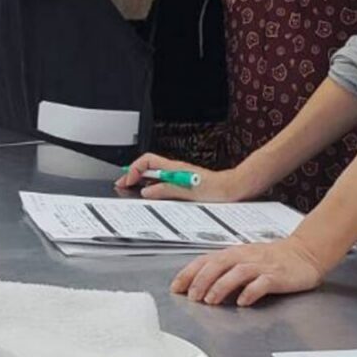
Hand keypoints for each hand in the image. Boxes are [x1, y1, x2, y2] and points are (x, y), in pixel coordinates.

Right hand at [117, 152, 249, 201]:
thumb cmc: (217, 189)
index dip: (134, 169)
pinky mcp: (183, 183)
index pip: (147, 161)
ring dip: (142, 181)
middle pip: (148, 167)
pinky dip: (154, 187)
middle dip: (133, 174)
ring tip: (132, 190)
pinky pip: (163, 182)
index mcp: (174, 168)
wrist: (233, 189)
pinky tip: (152, 195)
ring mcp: (179, 176)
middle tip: (122, 185)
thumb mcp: (189, 192)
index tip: (128, 181)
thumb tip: (147, 192)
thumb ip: (166, 191)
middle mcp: (175, 170)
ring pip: (155, 175)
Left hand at [172, 236, 327, 307]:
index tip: (176, 287)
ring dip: (221, 286)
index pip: (206, 260)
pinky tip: (242, 302)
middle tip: (192, 297)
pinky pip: (262, 283)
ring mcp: (262, 266)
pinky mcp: (278, 276)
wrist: (305, 252)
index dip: (189, 273)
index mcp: (234, 253)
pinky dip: (251, 292)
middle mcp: (245, 257)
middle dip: (202, 280)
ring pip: (237, 273)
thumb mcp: (244, 259)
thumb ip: (224, 269)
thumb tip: (198, 284)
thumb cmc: (272, 258)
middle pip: (218, 264)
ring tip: (211, 300)